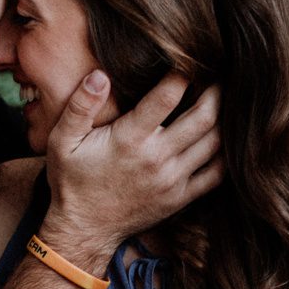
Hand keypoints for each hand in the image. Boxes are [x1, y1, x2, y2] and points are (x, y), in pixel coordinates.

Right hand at [44, 72, 222, 262]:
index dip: (183, 72)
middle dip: (216, 90)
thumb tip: (99, 75)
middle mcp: (157, 158)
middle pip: (204, 117)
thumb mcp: (63, 142)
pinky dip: (226, 153)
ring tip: (224, 101)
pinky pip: (216, 173)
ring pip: (215, 143)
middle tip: (218, 74)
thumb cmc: (72, 182)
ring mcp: (173, 180)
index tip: (188, 59)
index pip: (167, 96)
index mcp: (130, 139)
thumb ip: (80, 107)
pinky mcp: (181, 197)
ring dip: (224, 119)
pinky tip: (223, 137)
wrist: (84, 229)